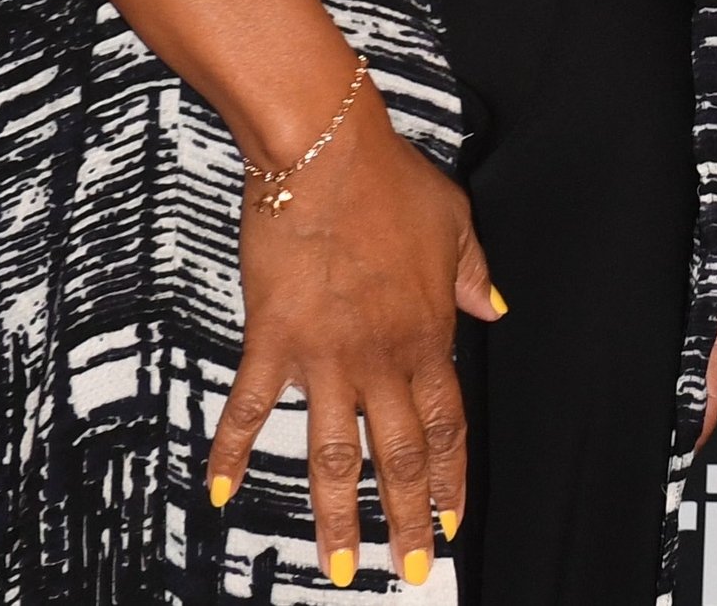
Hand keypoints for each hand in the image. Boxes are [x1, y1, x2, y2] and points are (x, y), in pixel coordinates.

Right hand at [204, 76, 497, 588]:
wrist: (327, 151)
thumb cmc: (390, 180)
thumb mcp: (456, 222)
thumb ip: (474, 273)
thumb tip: (496, 307)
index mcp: (430, 333)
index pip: (447, 425)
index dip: (451, 478)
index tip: (452, 522)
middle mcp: (383, 356)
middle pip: (400, 455)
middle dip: (406, 520)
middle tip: (410, 571)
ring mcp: (327, 354)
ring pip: (336, 453)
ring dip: (337, 515)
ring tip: (338, 566)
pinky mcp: (274, 339)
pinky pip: (252, 408)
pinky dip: (233, 451)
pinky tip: (220, 491)